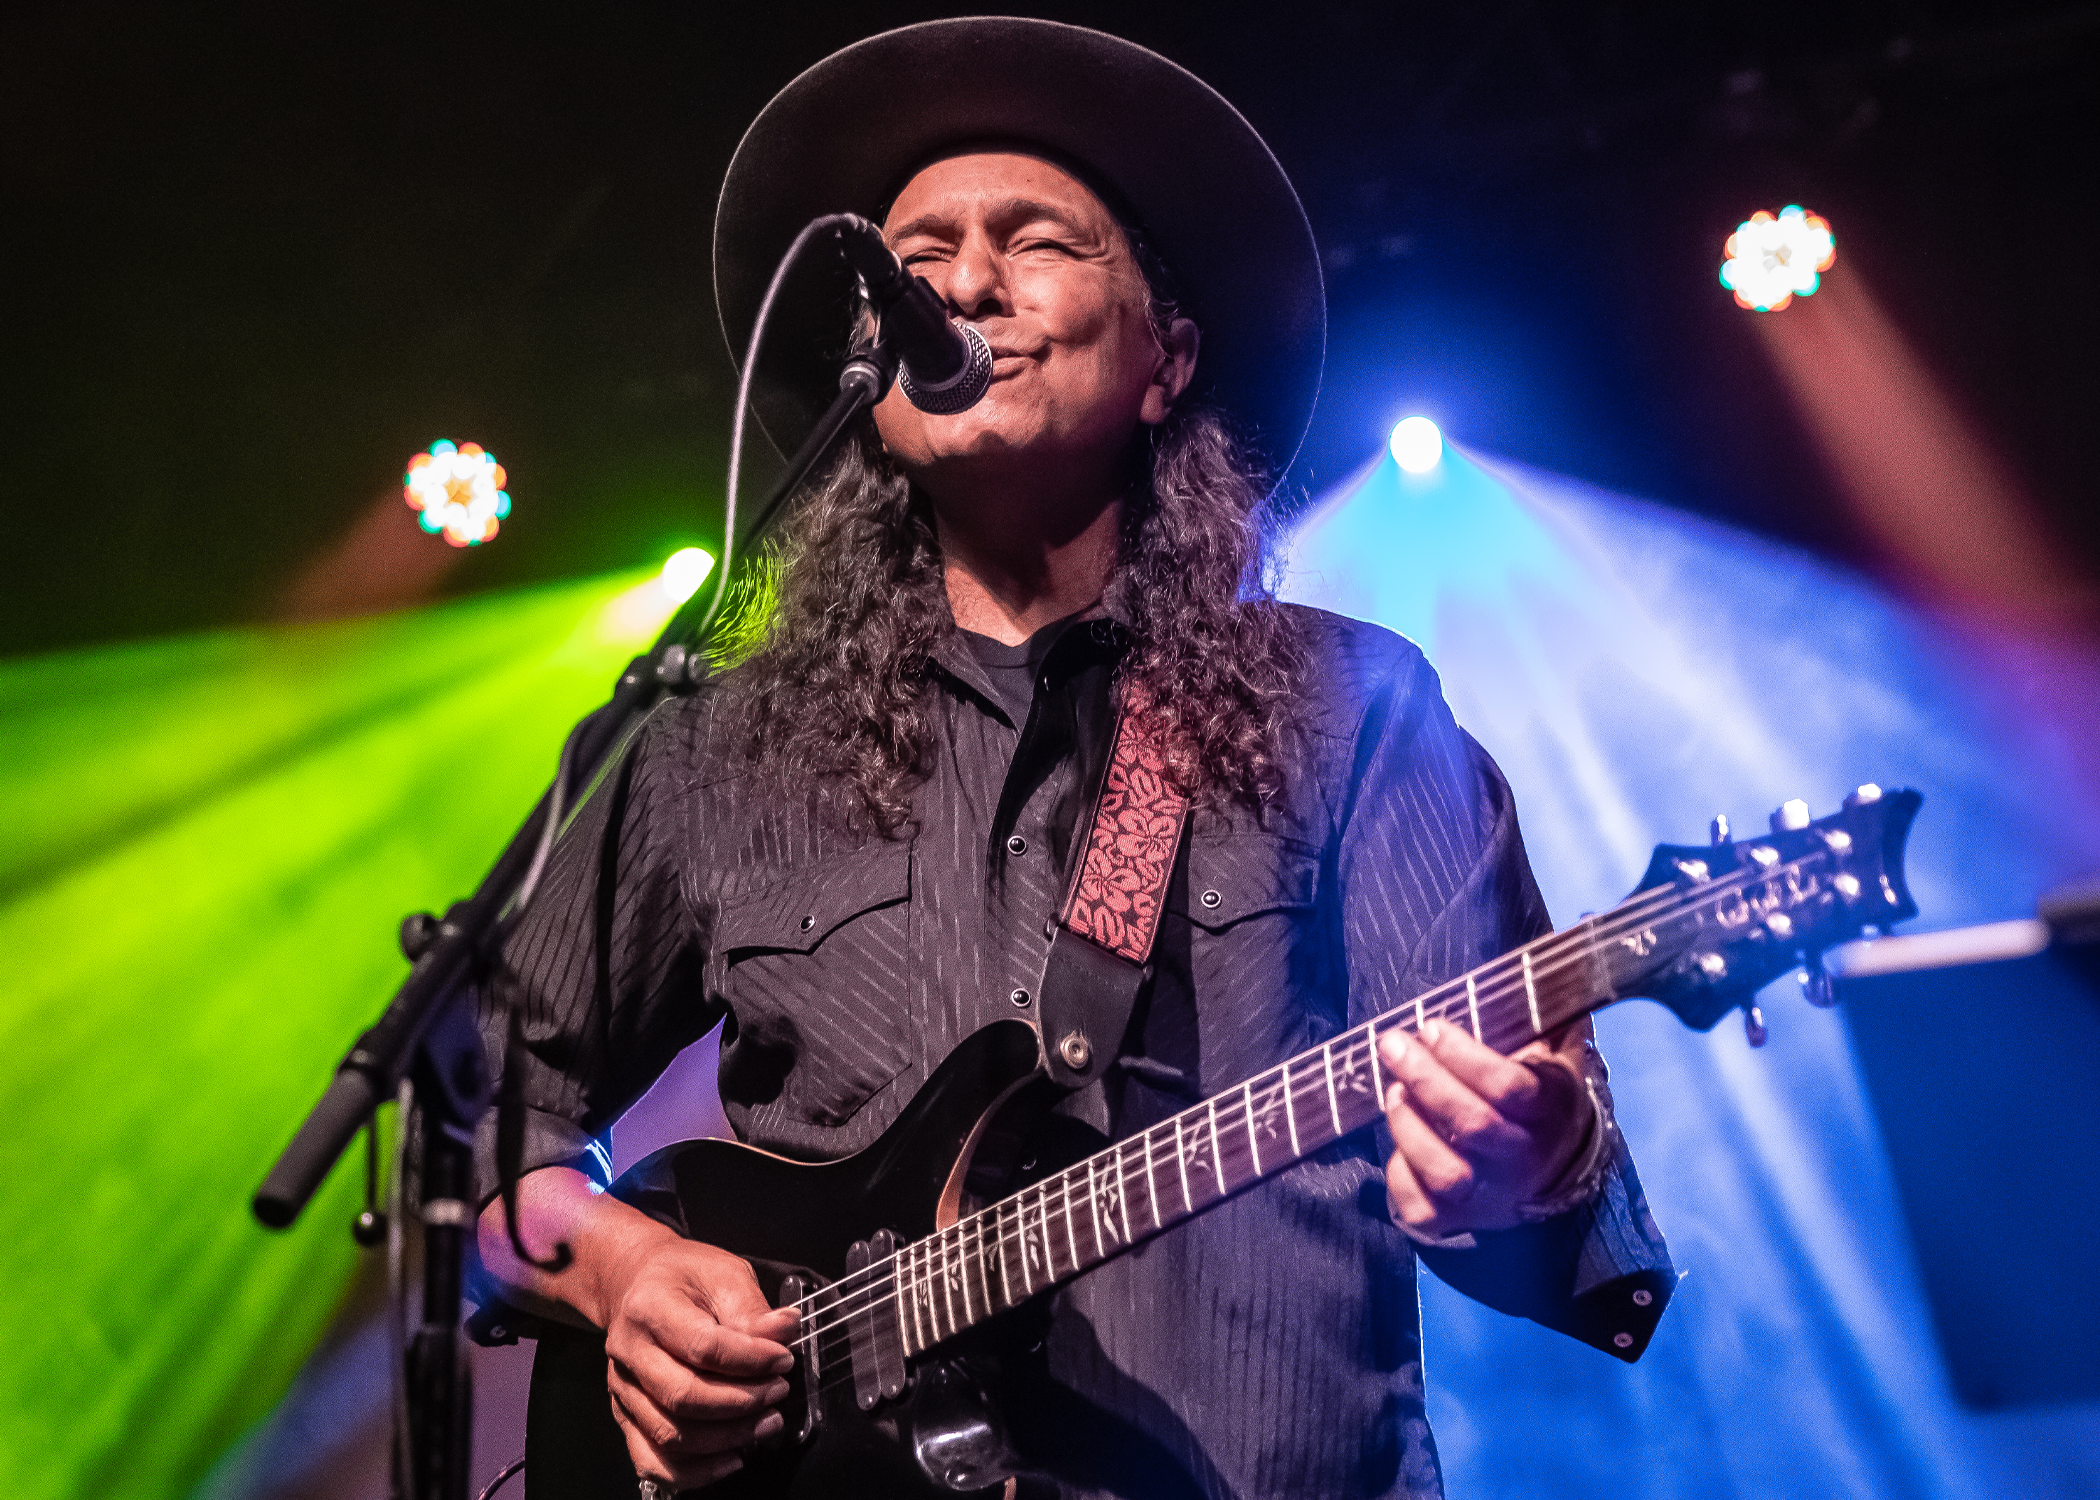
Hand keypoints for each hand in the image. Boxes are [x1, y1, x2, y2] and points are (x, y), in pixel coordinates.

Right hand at [597, 1235, 800, 1491]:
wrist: (635, 1282)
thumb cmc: (681, 1277)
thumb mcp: (723, 1273)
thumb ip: (752, 1309)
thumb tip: (784, 1333)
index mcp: (649, 1308)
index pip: (702, 1347)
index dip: (750, 1360)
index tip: (783, 1359)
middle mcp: (629, 1352)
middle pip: (683, 1396)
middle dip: (742, 1403)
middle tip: (778, 1392)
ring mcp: (624, 1389)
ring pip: (670, 1434)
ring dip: (726, 1438)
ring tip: (766, 1423)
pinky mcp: (626, 1415)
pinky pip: (652, 1459)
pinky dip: (693, 1471)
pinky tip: (731, 1458)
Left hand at [1377, 1017, 1592, 1239]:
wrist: (1549, 1167)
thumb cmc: (1538, 1092)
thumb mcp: (1554, 1048)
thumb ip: (1545, 1006)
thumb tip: (1551, 945)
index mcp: (1550, 1108)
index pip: (1508, 1087)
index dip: (1464, 1056)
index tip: (1432, 1027)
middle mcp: (1523, 1158)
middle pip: (1472, 1125)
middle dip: (1424, 1077)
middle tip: (1392, 1043)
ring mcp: (1490, 1194)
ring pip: (1445, 1171)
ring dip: (1408, 1125)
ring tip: (1393, 1090)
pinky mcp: (1456, 1218)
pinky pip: (1419, 1205)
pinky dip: (1398, 1172)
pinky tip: (1397, 1136)